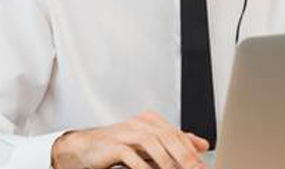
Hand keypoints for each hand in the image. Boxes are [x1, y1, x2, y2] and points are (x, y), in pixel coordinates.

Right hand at [51, 111, 208, 168]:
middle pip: (167, 136)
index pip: (176, 133)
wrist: (83, 148)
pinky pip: (130, 154)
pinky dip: (142, 166)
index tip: (200, 164)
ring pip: (152, 142)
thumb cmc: (116, 146)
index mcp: (151, 121)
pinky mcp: (111, 145)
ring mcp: (125, 132)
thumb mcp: (149, 144)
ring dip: (166, 160)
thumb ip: (173, 143)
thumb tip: (201, 145)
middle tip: (193, 168)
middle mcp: (139, 123)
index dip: (190, 149)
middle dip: (183, 155)